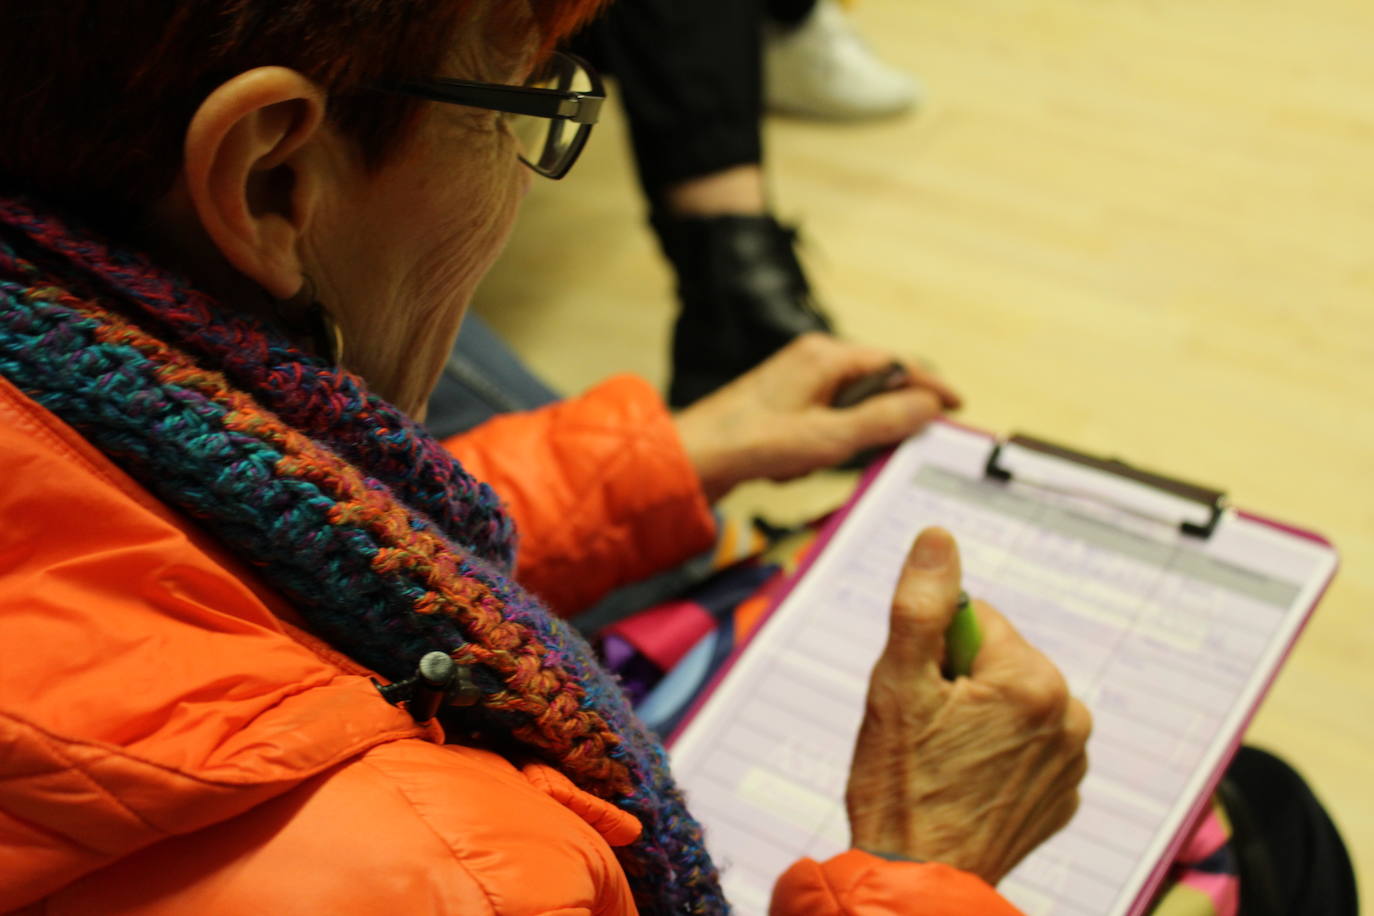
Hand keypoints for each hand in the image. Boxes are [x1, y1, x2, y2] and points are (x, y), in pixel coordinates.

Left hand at [673, 334, 959, 501]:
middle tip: (884, 453)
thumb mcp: (830, 438)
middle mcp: (812, 361)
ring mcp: (796, 383)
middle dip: (876, 425)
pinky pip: (822, 425)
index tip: (956, 407)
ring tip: (809, 463)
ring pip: (847, 411)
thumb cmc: (752, 443)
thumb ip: (885, 420)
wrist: (692, 458)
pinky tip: (791, 467)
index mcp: (826, 356)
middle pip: (873, 387)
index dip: (929, 386)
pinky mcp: (782, 407)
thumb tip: (930, 406)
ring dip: (842, 443)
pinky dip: (819, 449)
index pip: (896, 364)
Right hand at [846, 527, 1090, 884]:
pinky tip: (965, 783)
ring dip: (979, 716)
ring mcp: (1071, 760)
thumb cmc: (901, 784)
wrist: (919, 877)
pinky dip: (998, 754)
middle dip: (960, 681)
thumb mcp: (897, 682)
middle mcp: (1069, 715)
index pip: (977, 620)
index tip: (919, 693)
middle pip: (998, 659)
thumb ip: (922, 602)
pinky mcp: (1064, 795)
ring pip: (1013, 701)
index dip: (935, 650)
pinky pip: (1028, 745)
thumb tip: (939, 537)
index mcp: (1032, 679)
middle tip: (924, 730)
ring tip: (943, 761)